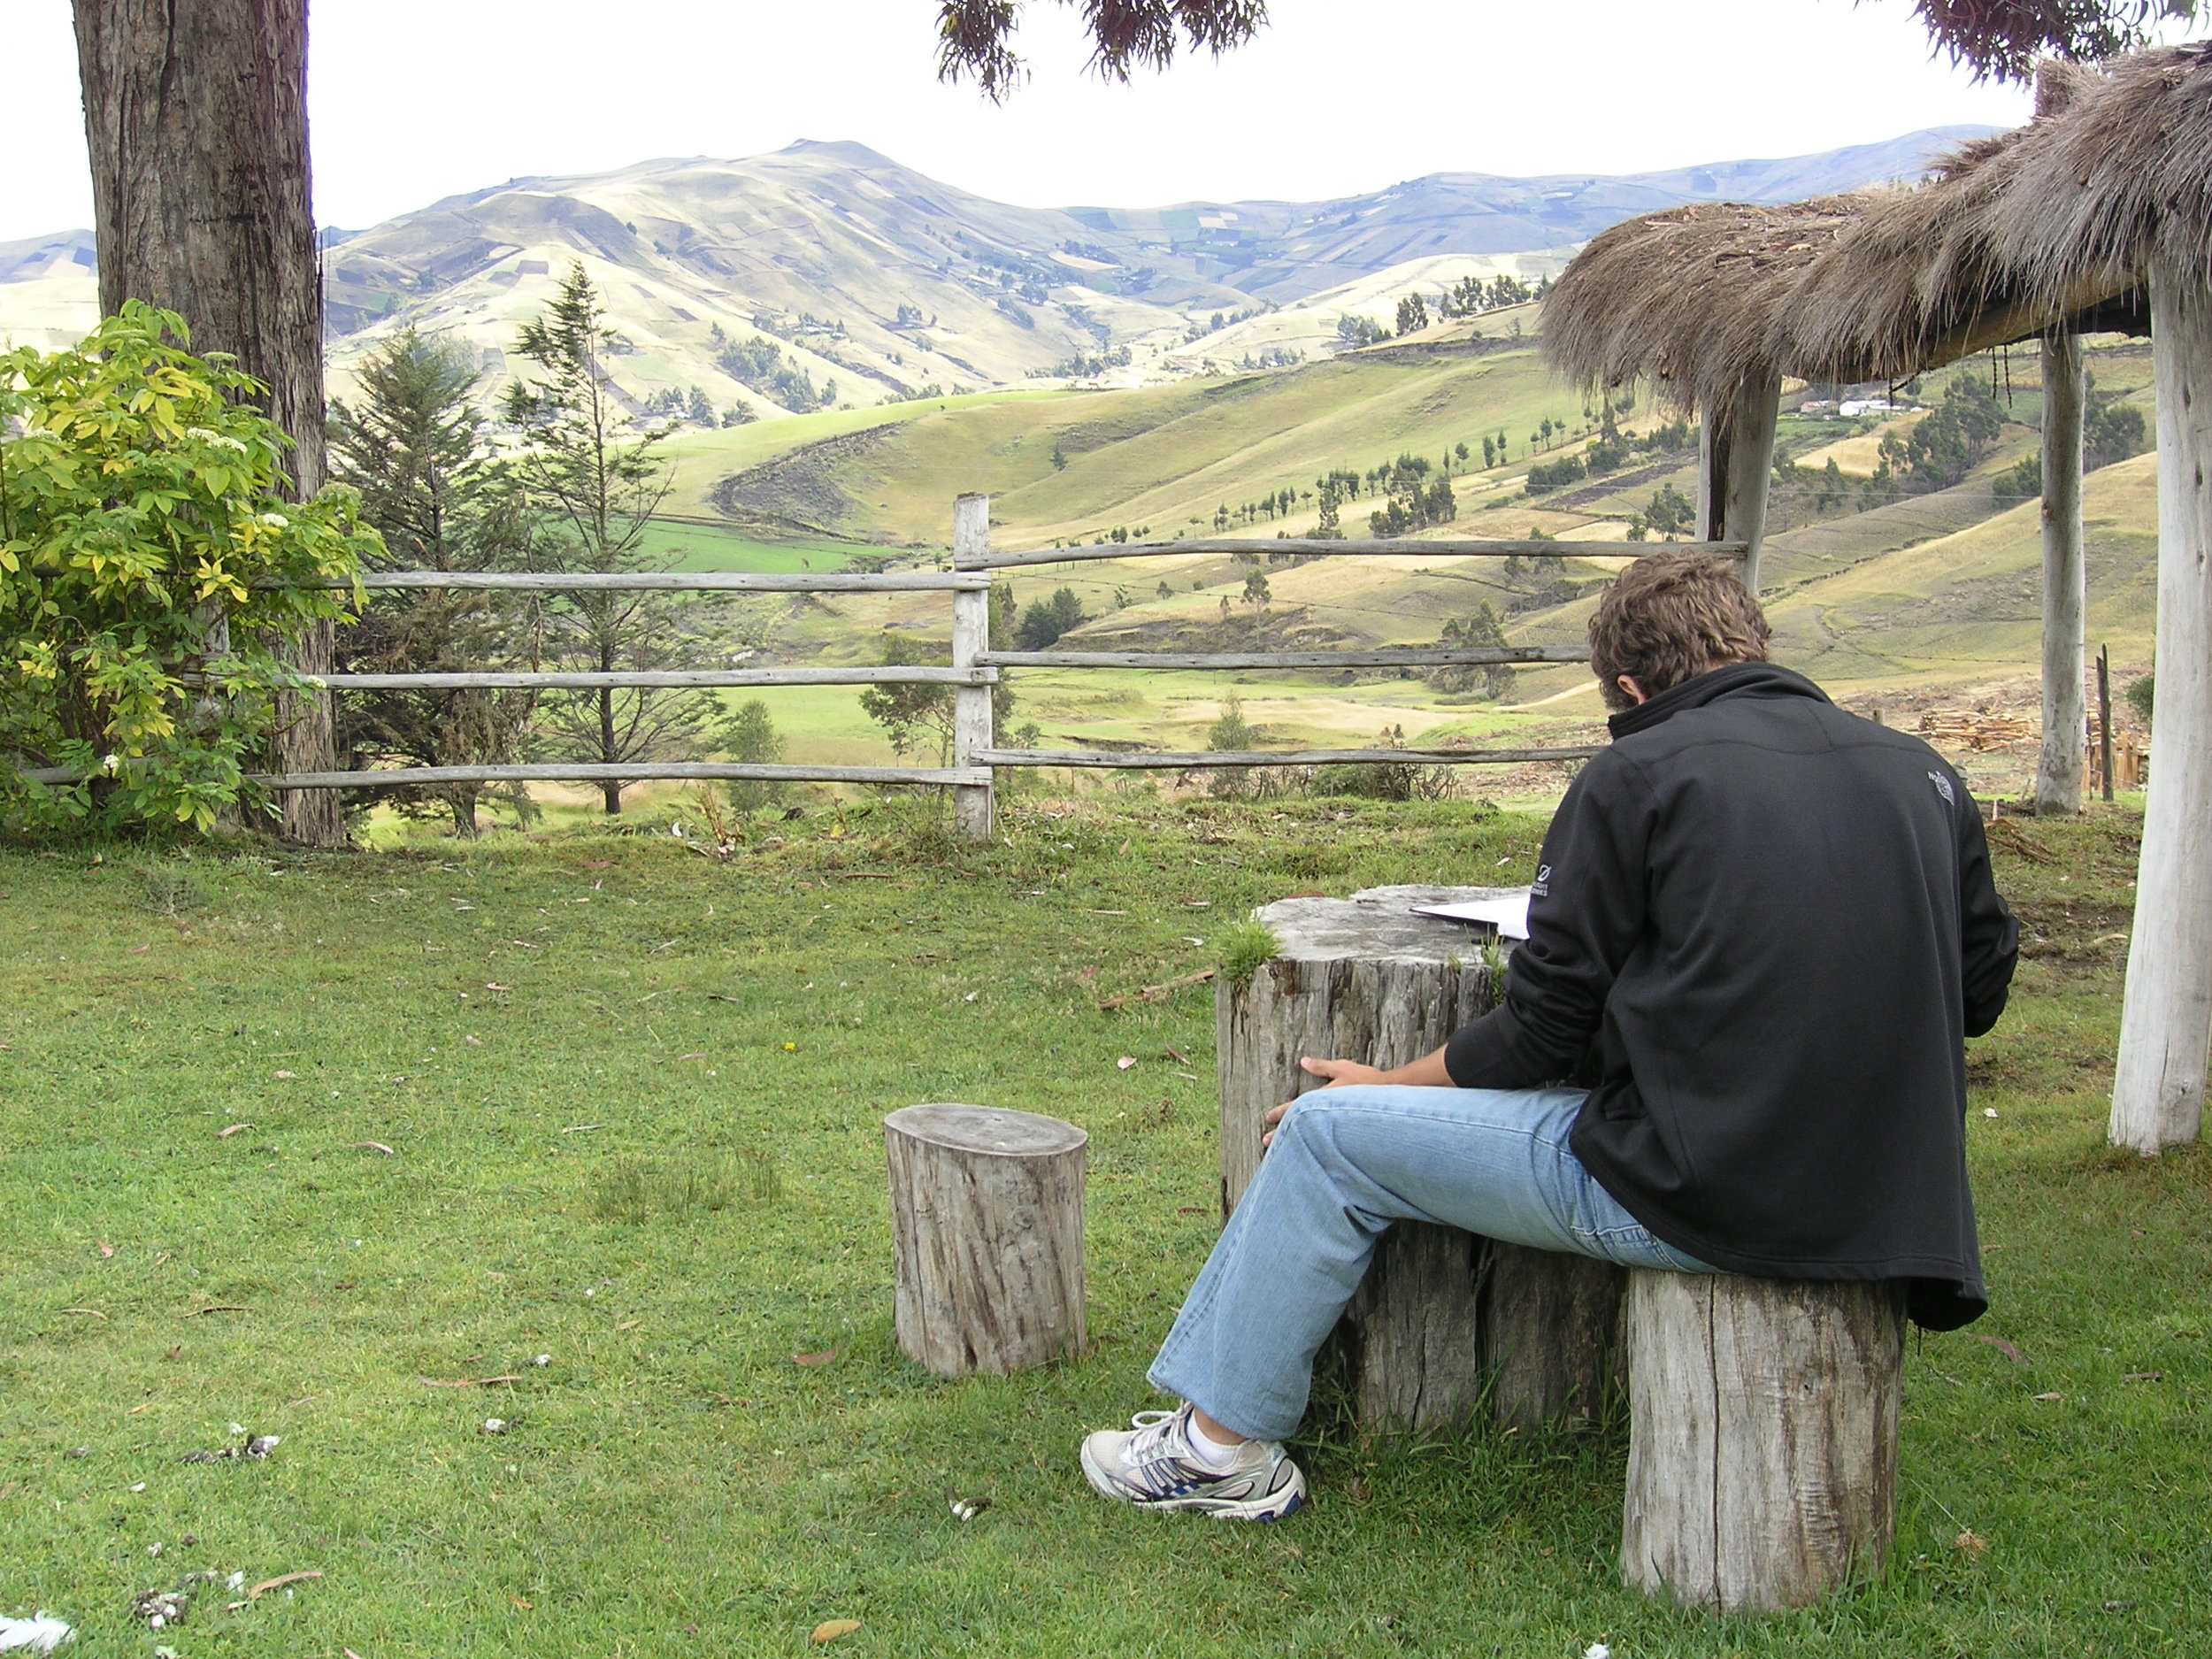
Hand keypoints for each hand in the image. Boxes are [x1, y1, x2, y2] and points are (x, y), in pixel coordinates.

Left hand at [1262, 1055, 1386, 1146]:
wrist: (1394, 1098)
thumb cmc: (1368, 1082)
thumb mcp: (1344, 1068)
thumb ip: (1323, 1067)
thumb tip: (1304, 1061)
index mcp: (1323, 1099)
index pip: (1295, 1108)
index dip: (1280, 1112)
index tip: (1267, 1118)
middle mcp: (1327, 1116)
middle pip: (1298, 1127)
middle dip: (1282, 1136)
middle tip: (1266, 1143)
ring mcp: (1336, 1128)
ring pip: (1309, 1138)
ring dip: (1295, 1144)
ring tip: (1283, 1155)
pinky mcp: (1346, 1138)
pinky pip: (1326, 1144)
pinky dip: (1315, 1150)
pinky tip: (1312, 1159)